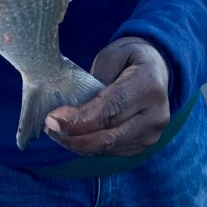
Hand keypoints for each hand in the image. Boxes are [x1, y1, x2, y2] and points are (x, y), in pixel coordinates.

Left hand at [44, 37, 170, 156]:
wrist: (157, 69)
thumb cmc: (130, 58)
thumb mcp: (112, 54)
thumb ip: (95, 80)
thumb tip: (73, 111)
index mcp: (148, 86)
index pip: (111, 110)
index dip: (80, 120)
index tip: (53, 119)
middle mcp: (155, 114)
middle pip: (109, 136)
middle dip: (73, 136)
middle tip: (49, 127)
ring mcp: (152, 133)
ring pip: (109, 148)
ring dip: (78, 143)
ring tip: (57, 130)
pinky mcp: (145, 145)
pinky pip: (112, 152)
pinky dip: (90, 146)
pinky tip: (75, 136)